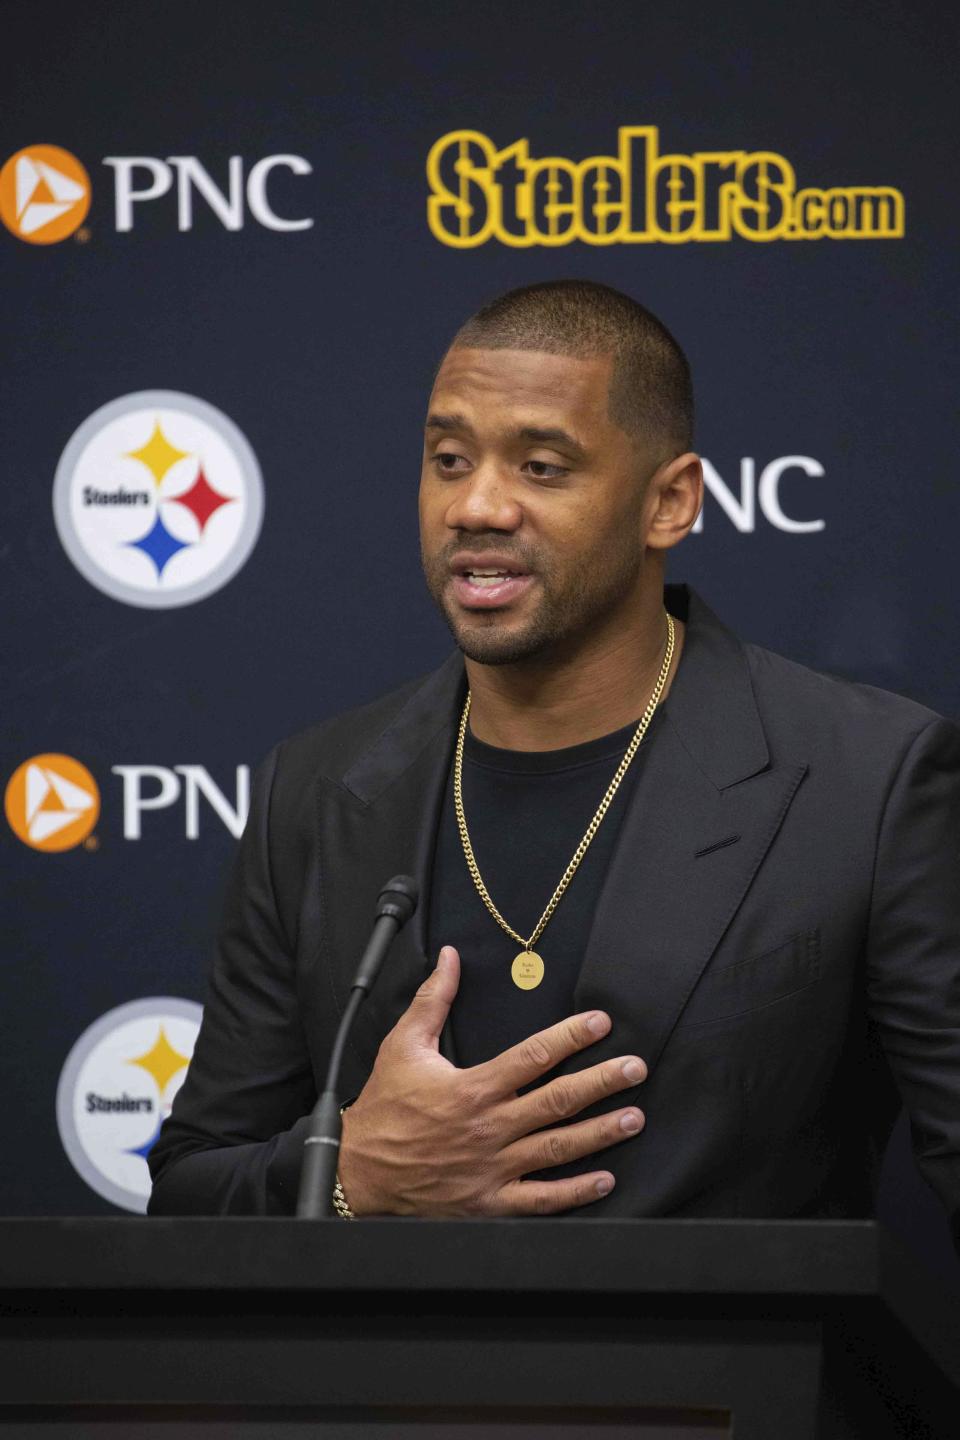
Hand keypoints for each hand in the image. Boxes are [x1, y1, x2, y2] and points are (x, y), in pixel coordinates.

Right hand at [337, 945, 646, 1215]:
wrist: (358, 1170)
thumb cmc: (384, 1107)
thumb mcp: (403, 1045)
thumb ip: (433, 1000)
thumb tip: (450, 957)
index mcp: (474, 1087)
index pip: (534, 1056)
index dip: (571, 1036)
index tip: (601, 1023)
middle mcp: (490, 1127)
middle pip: (558, 1100)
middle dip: (602, 1082)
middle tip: (635, 1069)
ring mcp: (493, 1168)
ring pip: (558, 1148)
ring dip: (600, 1133)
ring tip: (634, 1118)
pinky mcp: (490, 1201)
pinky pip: (540, 1199)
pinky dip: (574, 1193)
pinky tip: (604, 1180)